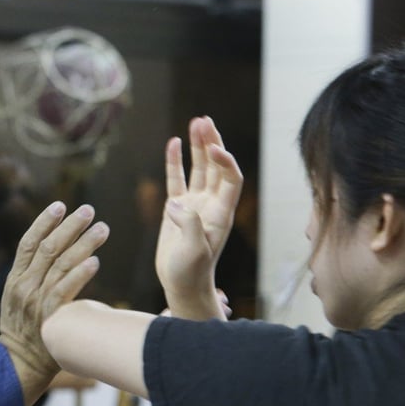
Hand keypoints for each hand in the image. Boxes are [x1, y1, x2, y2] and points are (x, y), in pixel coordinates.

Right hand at [0, 202, 108, 405]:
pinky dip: (79, 274)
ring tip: (103, 229)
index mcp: (15, 279)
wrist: (19, 365)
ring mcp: (35, 302)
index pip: (28, 243)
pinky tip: (94, 261)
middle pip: (47, 249)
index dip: (44, 222)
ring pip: (60, 265)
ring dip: (83, 244)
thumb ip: (33, 277)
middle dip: (69, 227)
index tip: (60, 205)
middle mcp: (23, 287)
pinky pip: (65, 291)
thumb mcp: (18, 300)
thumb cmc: (25, 331)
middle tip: (89, 210)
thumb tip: (55, 252)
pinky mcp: (49, 318)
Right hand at [155, 116, 242, 318]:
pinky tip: (174, 143)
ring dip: (198, 146)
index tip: (213, 149)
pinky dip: (176, 162)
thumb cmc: (191, 272)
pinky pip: (178, 179)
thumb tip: (176, 205)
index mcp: (221, 213)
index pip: (231, 178)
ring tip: (196, 122)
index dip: (225, 161)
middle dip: (212, 143)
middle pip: (217, 166)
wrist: (182, 284)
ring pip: (199, 168)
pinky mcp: (177, 209)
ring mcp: (195, 205)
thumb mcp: (194, 252)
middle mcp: (211, 204)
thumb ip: (190, 227)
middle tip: (204, 121)